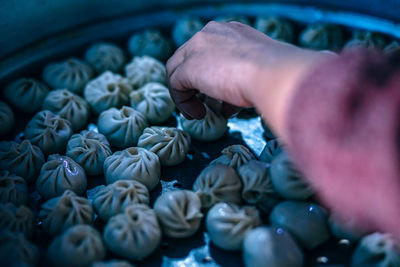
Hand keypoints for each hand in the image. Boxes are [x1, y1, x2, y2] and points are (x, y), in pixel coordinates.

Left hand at [167, 21, 327, 134]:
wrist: (273, 74)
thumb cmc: (275, 74)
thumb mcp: (257, 74)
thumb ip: (239, 83)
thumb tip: (229, 105)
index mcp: (231, 32)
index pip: (209, 50)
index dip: (209, 72)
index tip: (215, 92)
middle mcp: (211, 33)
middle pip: (188, 57)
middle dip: (193, 81)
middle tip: (199, 101)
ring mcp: (197, 47)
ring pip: (177, 69)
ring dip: (186, 92)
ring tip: (197, 111)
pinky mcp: (189, 67)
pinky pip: (175, 85)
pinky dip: (183, 102)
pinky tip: (197, 114)